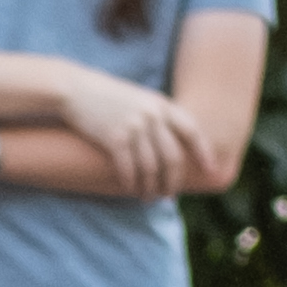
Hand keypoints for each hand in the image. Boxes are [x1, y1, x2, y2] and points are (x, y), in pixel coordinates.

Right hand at [43, 66, 192, 186]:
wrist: (75, 89)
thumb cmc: (106, 96)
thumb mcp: (138, 98)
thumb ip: (156, 115)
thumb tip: (171, 142)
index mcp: (161, 104)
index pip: (191, 130)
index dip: (204, 152)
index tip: (211, 170)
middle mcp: (151, 115)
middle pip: (173, 157)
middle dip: (173, 180)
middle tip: (169, 194)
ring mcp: (133, 126)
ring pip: (151, 168)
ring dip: (150, 187)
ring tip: (148, 197)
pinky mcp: (114, 138)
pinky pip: (128, 169)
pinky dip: (130, 183)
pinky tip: (129, 189)